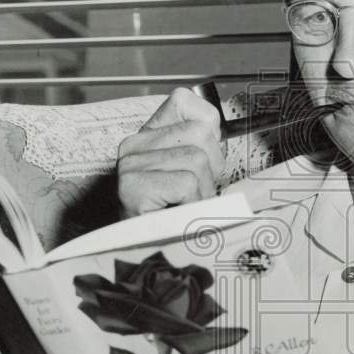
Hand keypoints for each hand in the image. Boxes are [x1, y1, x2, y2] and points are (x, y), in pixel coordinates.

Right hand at [116, 88, 225, 218]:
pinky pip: (187, 183)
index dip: (208, 129)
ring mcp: (131, 164)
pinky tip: (176, 216)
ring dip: (202, 192)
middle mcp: (133, 144)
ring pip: (197, 160)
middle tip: (193, 194)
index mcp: (146, 135)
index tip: (204, 160)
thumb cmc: (166, 217)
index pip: (184, 101)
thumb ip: (198, 149)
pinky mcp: (133, 186)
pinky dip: (192, 204)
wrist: (136, 253)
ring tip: (183, 208)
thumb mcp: (185, 175)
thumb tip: (222, 135)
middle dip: (211, 168)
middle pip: (201, 133)